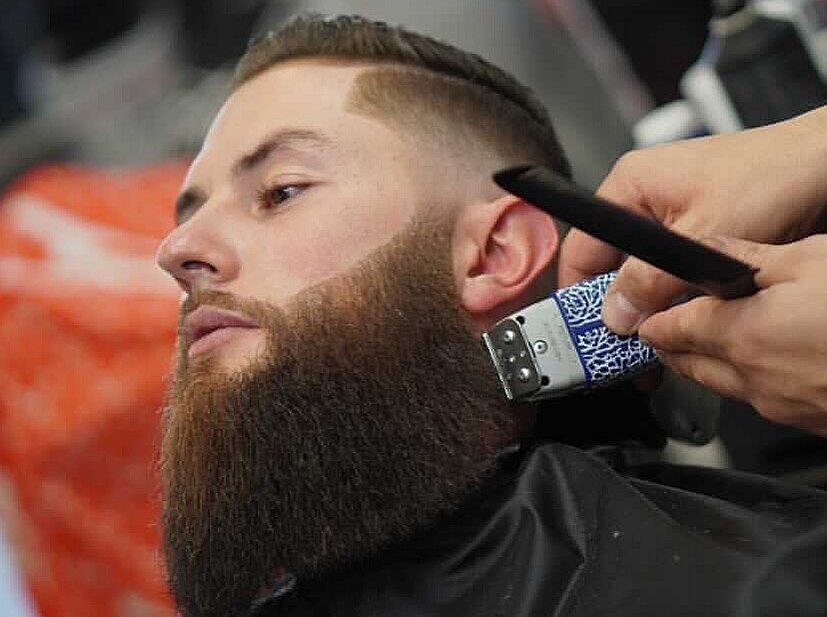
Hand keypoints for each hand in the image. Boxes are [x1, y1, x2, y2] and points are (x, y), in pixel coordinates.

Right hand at [558, 106, 826, 333]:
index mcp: (629, 186)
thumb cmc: (772, 176)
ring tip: (653, 340)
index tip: (580, 330)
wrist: (825, 167)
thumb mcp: (701, 235)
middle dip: (617, 308)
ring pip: (640, 273)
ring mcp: (670, 216)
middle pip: (609, 266)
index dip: (576, 294)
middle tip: (622, 345)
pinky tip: (680, 321)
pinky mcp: (695, 232)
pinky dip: (671, 297)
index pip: (581, 248)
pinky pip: (668, 272)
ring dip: (647, 306)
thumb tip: (617, 316)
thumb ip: (650, 279)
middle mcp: (643, 200)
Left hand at [638, 235, 826, 436]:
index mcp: (742, 335)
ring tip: (718, 337)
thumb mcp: (811, 259)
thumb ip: (747, 255)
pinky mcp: (809, 422)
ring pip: (722, 384)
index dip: (651, 319)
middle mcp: (752, 379)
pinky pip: (761, 400)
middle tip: (669, 325)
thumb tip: (705, 246)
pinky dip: (751, 379)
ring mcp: (781, 407)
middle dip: (673, 344)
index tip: (645, 312)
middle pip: (687, 364)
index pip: (668, 331)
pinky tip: (773, 358)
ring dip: (710, 362)